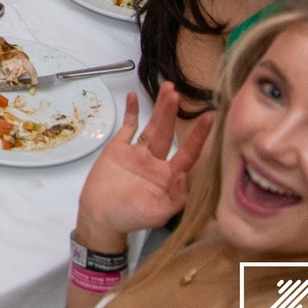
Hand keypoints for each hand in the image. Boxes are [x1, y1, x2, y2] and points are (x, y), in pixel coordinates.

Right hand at [74, 84, 212, 245]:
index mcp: (168, 176)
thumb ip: (175, 198)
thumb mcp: (157, 214)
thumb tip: (185, 174)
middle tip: (177, 93)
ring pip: (150, 126)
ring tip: (166, 89)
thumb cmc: (129, 218)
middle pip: (167, 132)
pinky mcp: (118, 149)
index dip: (198, 137)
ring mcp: (136, 153)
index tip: (209, 118)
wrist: (99, 217)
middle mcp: (155, 161)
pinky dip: (130, 112)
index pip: (187, 153)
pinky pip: (127, 127)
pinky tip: (133, 97)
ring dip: (158, 108)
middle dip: (172, 113)